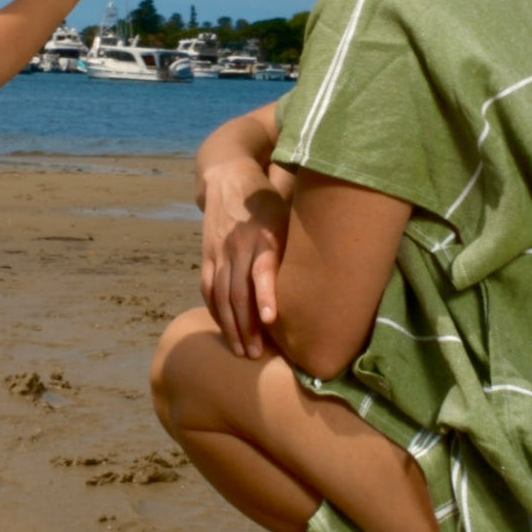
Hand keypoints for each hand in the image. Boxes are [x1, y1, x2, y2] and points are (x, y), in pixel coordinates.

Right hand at [200, 159, 289, 358]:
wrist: (229, 177)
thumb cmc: (269, 202)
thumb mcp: (288, 218)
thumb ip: (295, 248)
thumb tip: (324, 282)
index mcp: (263, 236)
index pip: (261, 269)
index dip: (265, 294)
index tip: (270, 319)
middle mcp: (238, 245)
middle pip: (238, 292)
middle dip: (246, 326)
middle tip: (257, 354)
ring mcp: (218, 251)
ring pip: (220, 295)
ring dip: (230, 326)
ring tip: (241, 351)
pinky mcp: (207, 254)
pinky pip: (208, 288)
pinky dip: (215, 311)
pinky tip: (225, 328)